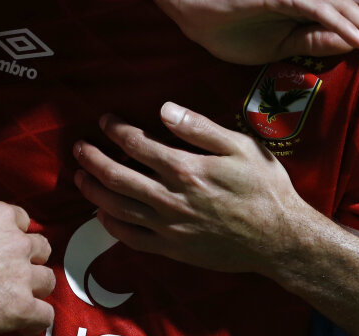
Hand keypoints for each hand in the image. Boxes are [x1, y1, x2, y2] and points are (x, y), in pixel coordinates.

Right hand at [0, 201, 54, 335]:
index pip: (22, 220)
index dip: (14, 236)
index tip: (6, 249)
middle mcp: (16, 242)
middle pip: (41, 248)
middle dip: (30, 261)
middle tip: (14, 275)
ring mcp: (22, 274)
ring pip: (48, 280)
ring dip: (35, 290)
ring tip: (17, 299)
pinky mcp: (22, 306)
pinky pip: (46, 314)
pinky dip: (35, 320)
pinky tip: (22, 322)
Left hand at [73, 102, 313, 275]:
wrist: (280, 239)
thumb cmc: (264, 188)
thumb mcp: (240, 146)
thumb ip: (199, 127)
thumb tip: (164, 108)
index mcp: (185, 168)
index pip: (137, 144)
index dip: (116, 129)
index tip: (105, 120)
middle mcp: (170, 198)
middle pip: (117, 176)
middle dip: (92, 159)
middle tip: (79, 147)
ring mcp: (168, 227)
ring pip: (117, 207)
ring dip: (93, 190)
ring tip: (80, 176)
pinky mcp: (172, 249)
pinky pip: (131, 238)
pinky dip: (110, 225)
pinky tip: (101, 213)